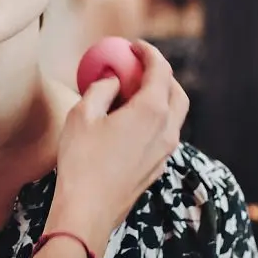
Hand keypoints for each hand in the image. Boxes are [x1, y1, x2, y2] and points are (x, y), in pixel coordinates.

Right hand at [47, 40, 188, 254]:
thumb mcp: (83, 114)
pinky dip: (154, 120)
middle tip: (137, 67)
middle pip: (176, 92)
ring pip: (174, 115)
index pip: (160, 70)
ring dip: (160, 98)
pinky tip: (129, 123)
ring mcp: (165, 152)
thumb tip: (111, 78)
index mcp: (152, 111)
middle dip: (161, 74)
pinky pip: (164, 135)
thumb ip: (101, 88)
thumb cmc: (81, 161)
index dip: (148, 52)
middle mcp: (167, 130)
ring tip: (132, 94)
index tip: (133, 46)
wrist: (88, 211)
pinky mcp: (157, 168)